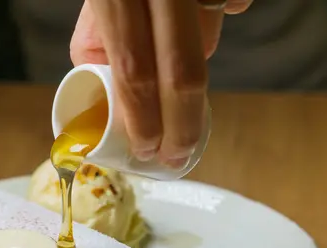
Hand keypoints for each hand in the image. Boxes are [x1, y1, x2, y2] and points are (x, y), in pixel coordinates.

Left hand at [70, 0, 252, 167]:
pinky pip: (231, 2)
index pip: (133, 73)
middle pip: (183, 74)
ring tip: (180, 35)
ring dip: (195, 53)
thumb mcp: (95, 6)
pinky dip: (220, 9)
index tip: (148, 149)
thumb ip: (99, 47)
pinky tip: (206, 0)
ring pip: (206, 37)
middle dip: (183, 125)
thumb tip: (127, 99)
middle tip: (178, 154)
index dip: (144, 119)